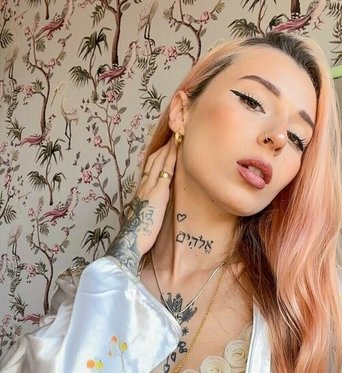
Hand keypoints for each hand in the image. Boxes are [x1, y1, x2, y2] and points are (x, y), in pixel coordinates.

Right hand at [106, 138, 177, 273]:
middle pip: (154, 159)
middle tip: (173, 132)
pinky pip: (166, 170)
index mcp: (141, 191)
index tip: (166, 144)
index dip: (158, 155)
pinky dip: (172, 157)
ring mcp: (150, 187)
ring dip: (168, 147)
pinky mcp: (158, 192)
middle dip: (164, 146)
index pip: (150, 167)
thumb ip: (150, 208)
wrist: (132, 240)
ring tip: (177, 135)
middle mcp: (144, 185)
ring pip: (160, 161)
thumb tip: (155, 207)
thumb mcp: (144, 216)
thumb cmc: (138, 234)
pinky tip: (178, 149)